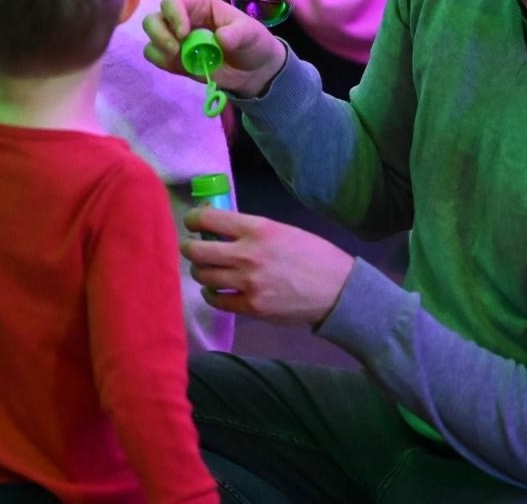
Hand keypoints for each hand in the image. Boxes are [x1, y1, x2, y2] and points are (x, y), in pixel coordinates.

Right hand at [143, 0, 287, 98]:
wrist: (254, 71)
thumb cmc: (251, 42)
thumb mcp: (251, 33)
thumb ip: (238, 33)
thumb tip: (220, 39)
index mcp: (198, 3)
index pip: (173, 2)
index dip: (174, 15)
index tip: (184, 34)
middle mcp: (181, 18)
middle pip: (153, 18)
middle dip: (159, 34)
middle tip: (176, 49)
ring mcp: (174, 38)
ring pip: (150, 37)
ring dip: (159, 48)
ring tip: (179, 58)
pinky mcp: (173, 58)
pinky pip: (155, 56)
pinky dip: (162, 61)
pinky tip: (181, 66)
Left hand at [182, 208, 354, 326]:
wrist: (337, 290)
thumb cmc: (313, 255)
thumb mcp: (282, 230)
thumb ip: (251, 229)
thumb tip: (221, 227)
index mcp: (257, 229)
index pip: (208, 219)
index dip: (193, 219)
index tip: (192, 222)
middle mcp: (247, 255)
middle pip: (197, 251)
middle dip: (189, 247)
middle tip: (192, 247)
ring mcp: (247, 283)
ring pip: (203, 276)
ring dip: (200, 271)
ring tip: (205, 268)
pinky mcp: (251, 307)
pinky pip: (217, 300)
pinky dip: (211, 294)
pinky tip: (215, 290)